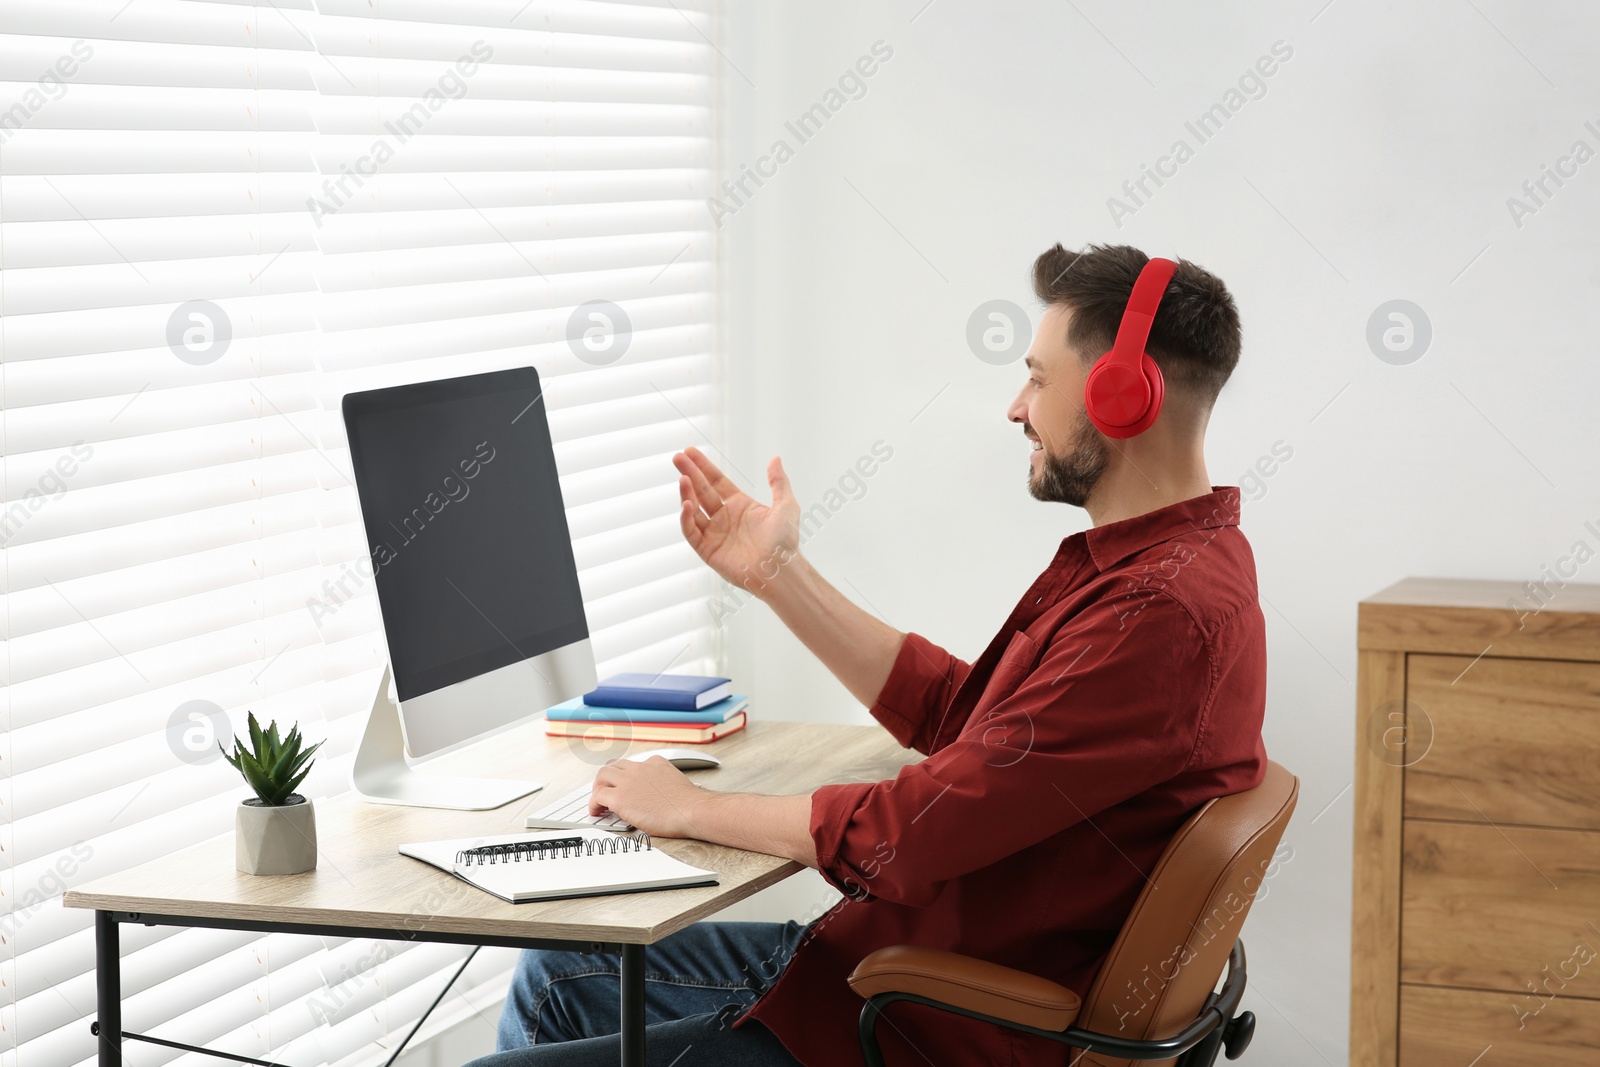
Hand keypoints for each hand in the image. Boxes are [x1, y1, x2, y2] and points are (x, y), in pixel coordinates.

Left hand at [589, 756, 705, 838]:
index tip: (623, 785)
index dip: (624, 776)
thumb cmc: (688, 804)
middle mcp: (639, 768)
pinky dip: (594, 804)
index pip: (632, 764)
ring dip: (598, 787)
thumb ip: (662, 781)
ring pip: (602, 775)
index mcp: (655, 763)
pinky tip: (597, 812)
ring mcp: (628, 781)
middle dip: (607, 778)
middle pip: (613, 766)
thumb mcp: (676, 782)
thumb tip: (655, 793)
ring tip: (599, 801)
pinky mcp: (620, 797)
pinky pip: (598, 796)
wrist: (690, 810)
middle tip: (606, 790)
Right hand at [674, 446, 800, 595]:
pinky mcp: (708, 551)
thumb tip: (775, 458)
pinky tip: (687, 504)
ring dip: (687, 494)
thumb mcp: (786, 506)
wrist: (780, 570)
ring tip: (683, 479)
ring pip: (694, 510)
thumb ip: (778, 482)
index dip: (703, 467)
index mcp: (740, 506)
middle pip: (702, 491)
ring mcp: (715, 534)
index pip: (716, 481)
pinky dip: (686, 519)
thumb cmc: (786, 542)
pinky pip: (692, 532)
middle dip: (690, 474)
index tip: (690, 452)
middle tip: (677, 458)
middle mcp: (725, 518)